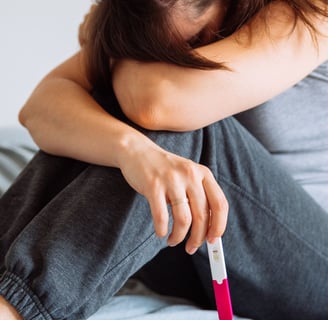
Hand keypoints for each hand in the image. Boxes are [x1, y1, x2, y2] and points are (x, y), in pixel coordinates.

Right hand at [118, 138, 227, 254]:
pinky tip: (161, 232)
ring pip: (184, 219)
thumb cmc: (165, 170)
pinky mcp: (153, 185)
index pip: (220, 205)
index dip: (219, 226)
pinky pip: (161, 217)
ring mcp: (171, 179)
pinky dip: (162, 230)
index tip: (213, 241)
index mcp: (203, 174)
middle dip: (198, 239)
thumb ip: (199, 197)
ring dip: (179, 237)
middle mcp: (190, 175)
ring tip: (173, 241)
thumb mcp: (188, 176)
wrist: (138, 152)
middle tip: (191, 248)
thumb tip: (207, 230)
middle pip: (202, 216)